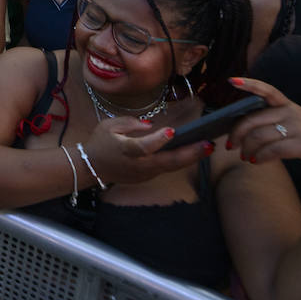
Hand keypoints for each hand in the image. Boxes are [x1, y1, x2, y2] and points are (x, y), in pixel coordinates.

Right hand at [79, 116, 209, 185]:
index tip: (171, 131)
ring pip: (171, 167)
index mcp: (126, 150)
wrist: (92, 167)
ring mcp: (145, 173)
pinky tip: (195, 152)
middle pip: (167, 161)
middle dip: (189, 154)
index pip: (143, 147)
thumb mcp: (108, 125)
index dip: (157, 140)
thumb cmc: (101, 143)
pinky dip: (182, 160)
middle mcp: (138, 165)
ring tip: (208, 147)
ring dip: (191, 158)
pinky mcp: (149, 176)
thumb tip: (150, 125)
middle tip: (208, 144)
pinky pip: (168, 167)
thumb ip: (129, 123)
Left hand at [223, 77, 300, 189]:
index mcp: (288, 106)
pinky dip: (260, 157)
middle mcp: (293, 113)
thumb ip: (272, 121)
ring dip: (247, 149)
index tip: (231, 81)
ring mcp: (300, 128)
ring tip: (245, 157)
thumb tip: (240, 127)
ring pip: (259, 136)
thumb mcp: (293, 126)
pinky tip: (256, 161)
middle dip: (237, 133)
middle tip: (230, 146)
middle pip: (253, 120)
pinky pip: (272, 150)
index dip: (249, 84)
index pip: (267, 90)